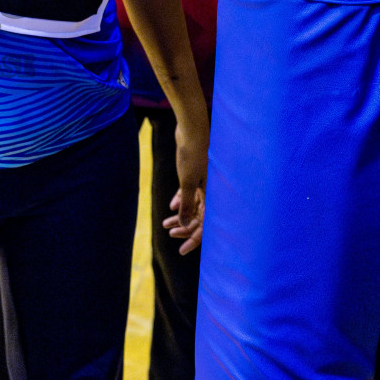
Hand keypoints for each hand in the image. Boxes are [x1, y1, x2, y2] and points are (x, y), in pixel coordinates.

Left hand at [163, 122, 207, 254]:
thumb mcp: (187, 182)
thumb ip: (186, 203)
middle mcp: (213, 191)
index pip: (206, 225)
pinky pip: (191, 192)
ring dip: (181, 215)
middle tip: (170, 235)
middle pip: (200, 217)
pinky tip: (172, 206)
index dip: (194, 239)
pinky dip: (182, 199)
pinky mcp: (197, 173)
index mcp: (214, 195)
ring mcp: (205, 182)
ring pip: (194, 205)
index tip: (181, 250)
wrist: (192, 129)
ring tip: (166, 224)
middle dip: (185, 228)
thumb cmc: (193, 154)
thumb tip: (184, 224)